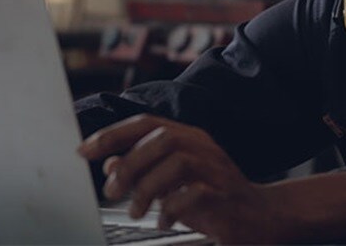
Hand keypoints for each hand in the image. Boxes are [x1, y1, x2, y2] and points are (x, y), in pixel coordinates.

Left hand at [77, 114, 278, 242]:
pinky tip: (164, 221)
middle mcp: (204, 148)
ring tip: (138, 210)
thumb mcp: (173, 183)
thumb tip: (111, 163)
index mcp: (190, 139)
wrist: (262, 218)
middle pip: (162, 138)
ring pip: (178, 162)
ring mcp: (217, 170)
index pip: (147, 123)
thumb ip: (144, 170)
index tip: (83, 150)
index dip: (113, 134)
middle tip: (113, 190)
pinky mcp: (226, 195)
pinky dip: (171, 208)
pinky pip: (195, 193)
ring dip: (148, 188)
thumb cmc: (215, 199)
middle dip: (130, 164)